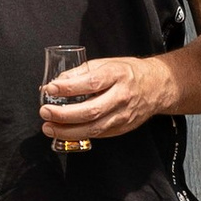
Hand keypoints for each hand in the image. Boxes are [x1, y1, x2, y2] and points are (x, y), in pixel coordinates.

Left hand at [39, 53, 172, 144]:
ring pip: (94, 128)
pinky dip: (79, 136)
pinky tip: (64, 133)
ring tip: (49, 127)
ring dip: (67, 131)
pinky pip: (98, 135)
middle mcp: (122, 96)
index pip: (91, 83)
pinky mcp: (122, 128)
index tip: (50, 89)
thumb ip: (79, 73)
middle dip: (64, 114)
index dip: (68, 88)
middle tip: (45, 112)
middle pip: (91, 110)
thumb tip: (54, 84)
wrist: (156, 86)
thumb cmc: (126, 72)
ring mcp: (123, 115)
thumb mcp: (104, 64)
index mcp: (117, 75)